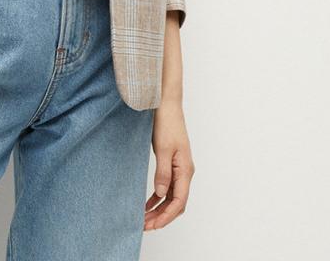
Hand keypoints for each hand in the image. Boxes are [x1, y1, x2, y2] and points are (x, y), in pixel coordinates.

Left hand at [144, 101, 194, 230]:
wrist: (166, 104)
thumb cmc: (166, 122)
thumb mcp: (162, 148)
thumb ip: (163, 173)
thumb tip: (161, 195)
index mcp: (185, 169)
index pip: (179, 201)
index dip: (166, 216)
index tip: (153, 225)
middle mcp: (185, 171)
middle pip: (176, 202)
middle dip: (162, 217)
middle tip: (144, 226)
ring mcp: (179, 168)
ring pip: (171, 196)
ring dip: (159, 209)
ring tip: (144, 218)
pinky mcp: (172, 163)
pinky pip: (167, 186)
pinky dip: (158, 197)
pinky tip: (147, 203)